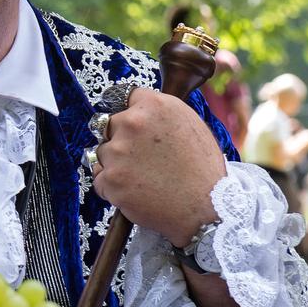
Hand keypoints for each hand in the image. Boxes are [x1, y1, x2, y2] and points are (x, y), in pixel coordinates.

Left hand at [90, 88, 226, 247]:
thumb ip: (159, 114)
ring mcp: (118, 151)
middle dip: (119, 139)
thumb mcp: (191, 125)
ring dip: (115, 164)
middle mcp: (132, 123)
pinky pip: (100, 179)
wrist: (207, 209)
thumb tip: (136, 108)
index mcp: (155, 106)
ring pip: (102, 152)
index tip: (132, 125)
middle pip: (107, 124)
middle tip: (142, 158)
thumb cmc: (203, 170)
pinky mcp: (110, 178)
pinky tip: (135, 192)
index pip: (121, 96)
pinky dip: (112, 187)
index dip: (128, 112)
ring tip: (143, 178)